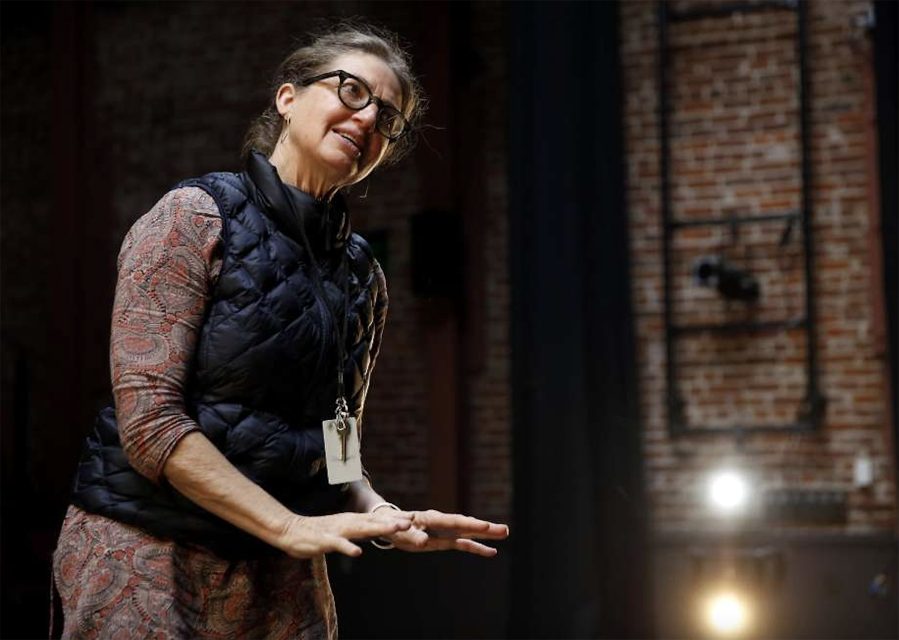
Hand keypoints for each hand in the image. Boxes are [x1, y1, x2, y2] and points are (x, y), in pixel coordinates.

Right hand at [276, 510, 413, 557]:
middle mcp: (348, 522)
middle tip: (413, 522)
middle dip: (394, 523)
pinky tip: (358, 552)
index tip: (416, 519)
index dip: (397, 519)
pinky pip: (338, 544)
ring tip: (396, 529)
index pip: (379, 519)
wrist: (291, 530)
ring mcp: (337, 531)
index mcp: (354, 521)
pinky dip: (348, 547)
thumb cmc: (319, 532)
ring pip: (361, 529)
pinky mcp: (325, 540)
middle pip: (375, 522)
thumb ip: (360, 530)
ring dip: (379, 529)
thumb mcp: (344, 530)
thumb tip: (378, 530)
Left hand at [379, 508, 509, 556]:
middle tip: (504, 530)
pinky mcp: (446, 540)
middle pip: (467, 525)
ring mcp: (447, 531)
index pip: (454, 521)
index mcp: (432, 518)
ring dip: (486, 534)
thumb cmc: (396, 528)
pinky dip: (477, 547)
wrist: (393, 527)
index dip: (470, 524)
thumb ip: (413, 537)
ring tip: (505, 533)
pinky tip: (491, 552)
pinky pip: (464, 544)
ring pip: (469, 532)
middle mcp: (443, 523)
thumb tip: (424, 541)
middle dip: (485, 528)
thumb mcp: (401, 533)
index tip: (485, 527)